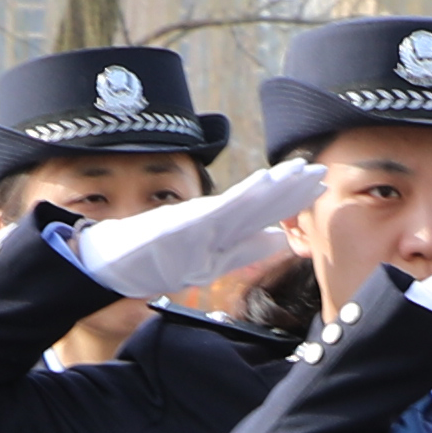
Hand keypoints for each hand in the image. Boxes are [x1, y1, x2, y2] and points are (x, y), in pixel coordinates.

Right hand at [71, 153, 322, 302]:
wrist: (109, 265)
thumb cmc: (154, 262)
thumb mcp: (207, 263)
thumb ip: (242, 251)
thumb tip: (279, 239)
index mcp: (220, 228)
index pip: (264, 211)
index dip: (292, 196)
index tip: (319, 183)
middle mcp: (212, 219)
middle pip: (259, 200)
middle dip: (291, 185)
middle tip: (322, 167)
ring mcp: (199, 219)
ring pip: (244, 200)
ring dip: (274, 184)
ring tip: (300, 169)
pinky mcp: (184, 223)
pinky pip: (220, 209)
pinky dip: (243, 195)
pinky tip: (264, 182)